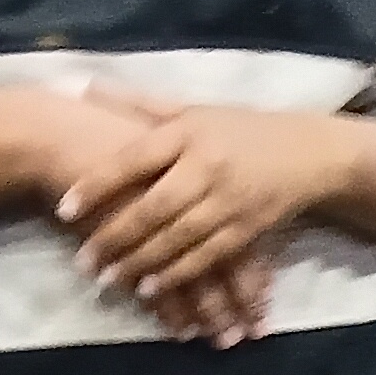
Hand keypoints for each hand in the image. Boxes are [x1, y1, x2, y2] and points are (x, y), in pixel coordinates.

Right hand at [0, 87, 274, 345]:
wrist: (57, 136)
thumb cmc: (111, 135)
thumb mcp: (162, 147)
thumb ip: (191, 181)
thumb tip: (224, 209)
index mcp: (202, 183)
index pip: (238, 237)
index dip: (253, 273)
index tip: (268, 300)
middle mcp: (188, 208)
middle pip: (223, 264)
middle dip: (240, 302)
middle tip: (255, 333)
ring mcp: (157, 231)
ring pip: (194, 281)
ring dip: (211, 314)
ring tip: (226, 342)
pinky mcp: (126, 248)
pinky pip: (153, 286)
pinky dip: (170, 311)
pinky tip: (183, 331)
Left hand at [63, 102, 359, 305]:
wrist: (312, 152)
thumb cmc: (242, 128)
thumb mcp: (194, 109)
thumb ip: (140, 103)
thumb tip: (84, 86)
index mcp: (188, 132)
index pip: (134, 160)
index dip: (98, 185)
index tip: (64, 208)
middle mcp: (208, 166)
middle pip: (154, 208)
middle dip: (116, 236)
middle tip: (83, 261)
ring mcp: (231, 200)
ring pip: (179, 238)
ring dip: (142, 262)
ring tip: (109, 279)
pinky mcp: (250, 227)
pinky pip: (209, 255)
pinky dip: (179, 273)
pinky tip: (152, 288)